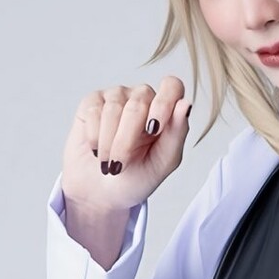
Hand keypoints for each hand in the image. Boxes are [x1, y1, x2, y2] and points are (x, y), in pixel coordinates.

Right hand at [58, 76, 192, 220]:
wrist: (102, 192)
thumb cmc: (138, 177)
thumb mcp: (164, 162)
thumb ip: (177, 133)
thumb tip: (185, 104)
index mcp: (167, 110)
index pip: (172, 86)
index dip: (163, 103)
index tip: (153, 130)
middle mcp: (144, 98)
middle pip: (139, 103)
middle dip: (127, 140)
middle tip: (120, 166)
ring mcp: (118, 96)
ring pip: (114, 107)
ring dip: (109, 143)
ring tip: (108, 163)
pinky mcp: (93, 102)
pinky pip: (93, 111)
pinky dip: (95, 136)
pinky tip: (96, 149)